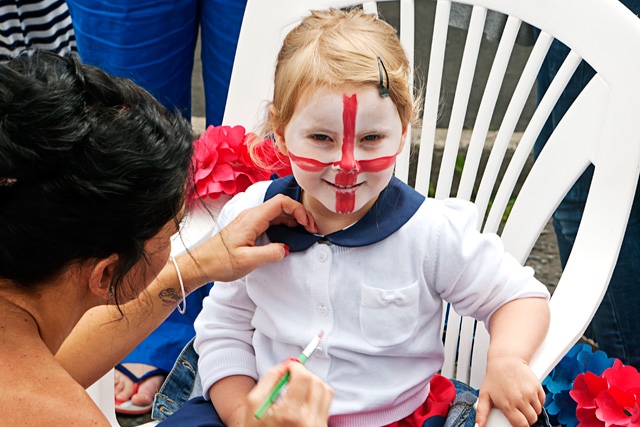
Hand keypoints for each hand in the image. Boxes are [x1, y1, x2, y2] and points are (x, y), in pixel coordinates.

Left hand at [187, 194, 316, 283]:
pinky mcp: (249, 227)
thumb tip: (286, 249)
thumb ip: (270, 253)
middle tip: (311, 230)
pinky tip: (290, 234)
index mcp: (253, 218)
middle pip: (282, 206)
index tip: (307, 225)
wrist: (201, 264)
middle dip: (300, 215)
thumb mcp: (247, 261)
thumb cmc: (220, 261)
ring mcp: (250, 220)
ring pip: (277, 213)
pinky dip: (284, 224)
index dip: (298, 210)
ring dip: (293, 219)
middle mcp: (252, 215)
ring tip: (305, 232)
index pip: (281, 203)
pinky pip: (271, 220)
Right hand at [244, 360, 332, 426]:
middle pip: (316, 382)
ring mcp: (318, 425)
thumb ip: (269, 379)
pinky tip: (303, 400)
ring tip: (297, 389)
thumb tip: (286, 364)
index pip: (303, 378)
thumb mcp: (255, 403)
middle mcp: (307, 421)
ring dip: (312, 383)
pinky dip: (316, 395)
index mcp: (289, 414)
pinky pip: (326, 402)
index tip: (289, 368)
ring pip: (325, 390)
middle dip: (304, 374)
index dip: (296, 367)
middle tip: (291, 378)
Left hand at [475, 356, 544, 426]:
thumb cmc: (494, 376)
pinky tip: (528, 395)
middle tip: (520, 411)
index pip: (522, 425)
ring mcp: (530, 393)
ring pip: (537, 411)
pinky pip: (542, 400)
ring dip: (532, 409)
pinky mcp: (537, 386)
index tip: (518, 421)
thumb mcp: (484, 395)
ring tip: (523, 401)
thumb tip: (478, 426)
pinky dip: (538, 401)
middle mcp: (520, 400)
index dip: (521, 425)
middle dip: (527, 418)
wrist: (505, 359)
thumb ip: (482, 412)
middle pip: (531, 419)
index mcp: (507, 404)